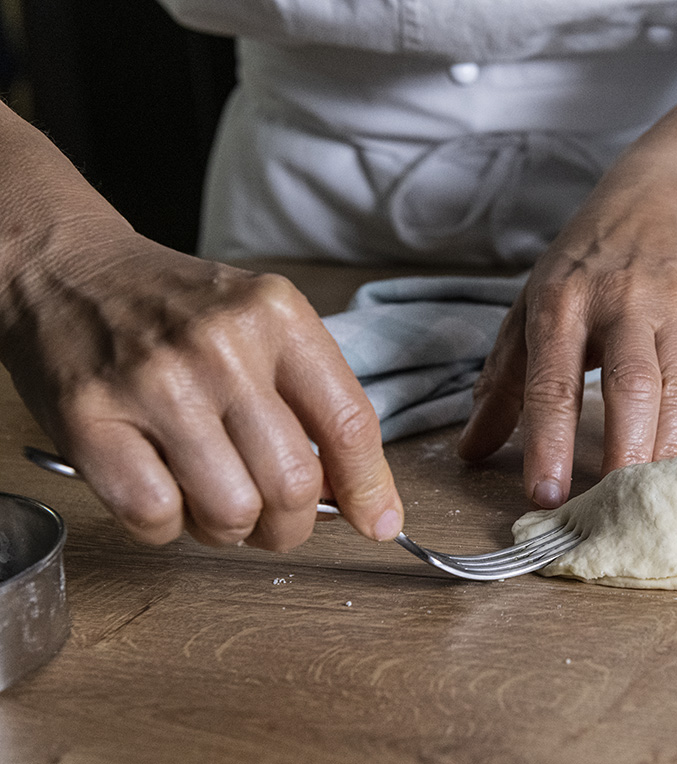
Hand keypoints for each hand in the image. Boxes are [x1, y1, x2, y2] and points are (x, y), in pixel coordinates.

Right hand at [0, 222, 402, 549]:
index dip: (370, 489)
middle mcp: (222, 347)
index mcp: (278, 316)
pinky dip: (167, 527)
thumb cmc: (173, 308)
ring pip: (231, 511)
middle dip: (292, 524)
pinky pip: (156, 517)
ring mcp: (154, 385)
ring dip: (230, 530)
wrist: (66, 270)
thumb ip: (314, 401)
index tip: (379, 523)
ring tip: (214, 502)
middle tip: (275, 518)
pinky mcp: (90, 422)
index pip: (350, 423)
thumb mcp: (262, 324)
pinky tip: (166, 494)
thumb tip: (363, 499)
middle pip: (294, 484)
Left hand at [457, 174, 676, 505]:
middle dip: (623, 452)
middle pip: (630, 386)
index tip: (545, 495)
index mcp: (563, 299)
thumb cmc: (588, 263)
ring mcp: (675, 314)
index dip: (549, 440)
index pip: (554, 379)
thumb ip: (503, 383)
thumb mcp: (532, 305)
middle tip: (611, 509)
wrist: (667, 200)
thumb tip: (470, 450)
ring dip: (666, 456)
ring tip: (651, 508)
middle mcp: (622, 304)